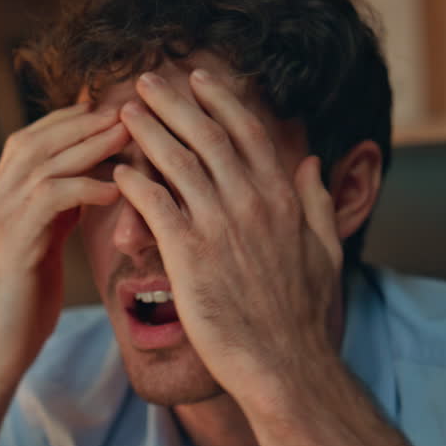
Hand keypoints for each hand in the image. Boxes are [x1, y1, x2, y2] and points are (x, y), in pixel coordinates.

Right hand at [0, 103, 129, 387]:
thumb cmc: (17, 318)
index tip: (108, 109)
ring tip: (127, 132)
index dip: (68, 122)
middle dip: (81, 121)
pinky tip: (116, 187)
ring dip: (87, 144)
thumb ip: (55, 221)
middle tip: (125, 107)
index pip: (30, 144)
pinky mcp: (9, 247)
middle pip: (34, 141)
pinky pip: (48, 200)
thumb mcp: (40, 256)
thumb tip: (87, 193)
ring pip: (41, 162)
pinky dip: (84, 187)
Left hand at [113, 69, 342, 402]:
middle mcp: (252, 203)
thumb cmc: (302, 318)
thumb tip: (312, 164)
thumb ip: (317, 203)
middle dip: (173, 102)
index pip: (248, 132)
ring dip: (147, 131)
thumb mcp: (325, 251)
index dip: (221, 99)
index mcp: (283, 198)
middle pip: (206, 135)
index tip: (200, 79)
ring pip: (176, 162)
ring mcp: (219, 228)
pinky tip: (120, 171)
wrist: (285, 366)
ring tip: (123, 113)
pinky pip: (155, 206)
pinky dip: (136, 183)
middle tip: (146, 82)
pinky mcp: (189, 257)